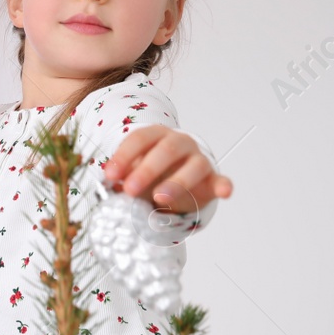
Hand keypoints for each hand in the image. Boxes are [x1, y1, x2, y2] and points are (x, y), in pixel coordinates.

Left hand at [102, 126, 231, 215]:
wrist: (175, 177)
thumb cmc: (149, 172)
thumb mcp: (132, 173)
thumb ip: (121, 177)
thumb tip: (108, 186)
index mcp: (155, 136)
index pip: (139, 139)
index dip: (124, 156)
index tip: (110, 175)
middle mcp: (179, 143)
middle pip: (166, 150)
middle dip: (146, 170)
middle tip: (130, 190)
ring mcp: (198, 159)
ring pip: (193, 165)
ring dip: (177, 182)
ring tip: (160, 198)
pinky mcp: (212, 179)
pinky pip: (221, 180)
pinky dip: (224, 185)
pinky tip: (224, 192)